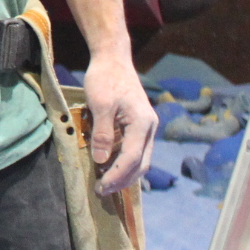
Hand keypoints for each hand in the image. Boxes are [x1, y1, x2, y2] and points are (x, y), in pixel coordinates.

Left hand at [83, 57, 157, 193]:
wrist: (113, 59)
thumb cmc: (105, 78)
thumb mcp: (100, 105)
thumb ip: (103, 134)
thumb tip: (102, 160)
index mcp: (142, 124)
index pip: (131, 159)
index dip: (116, 175)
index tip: (101, 187)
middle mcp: (150, 128)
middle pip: (140, 165)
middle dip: (122, 180)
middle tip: (102, 190)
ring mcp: (147, 127)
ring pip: (140, 160)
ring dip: (124, 173)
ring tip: (105, 182)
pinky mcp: (140, 125)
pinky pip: (135, 150)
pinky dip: (124, 162)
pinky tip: (109, 166)